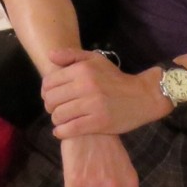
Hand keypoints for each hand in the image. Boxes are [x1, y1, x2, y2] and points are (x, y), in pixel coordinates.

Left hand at [43, 48, 165, 137]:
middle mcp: (85, 86)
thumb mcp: (95, 59)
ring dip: (56, 119)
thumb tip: (49, 56)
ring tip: (61, 119)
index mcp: (82, 70)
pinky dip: (61, 132)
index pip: (49, 82)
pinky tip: (62, 130)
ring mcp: (92, 105)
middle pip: (51, 100)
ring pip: (59, 115)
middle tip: (55, 109)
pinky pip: (71, 129)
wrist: (142, 96)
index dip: (45, 91)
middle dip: (49, 106)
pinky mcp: (99, 122)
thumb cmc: (115, 78)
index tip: (51, 96)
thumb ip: (71, 55)